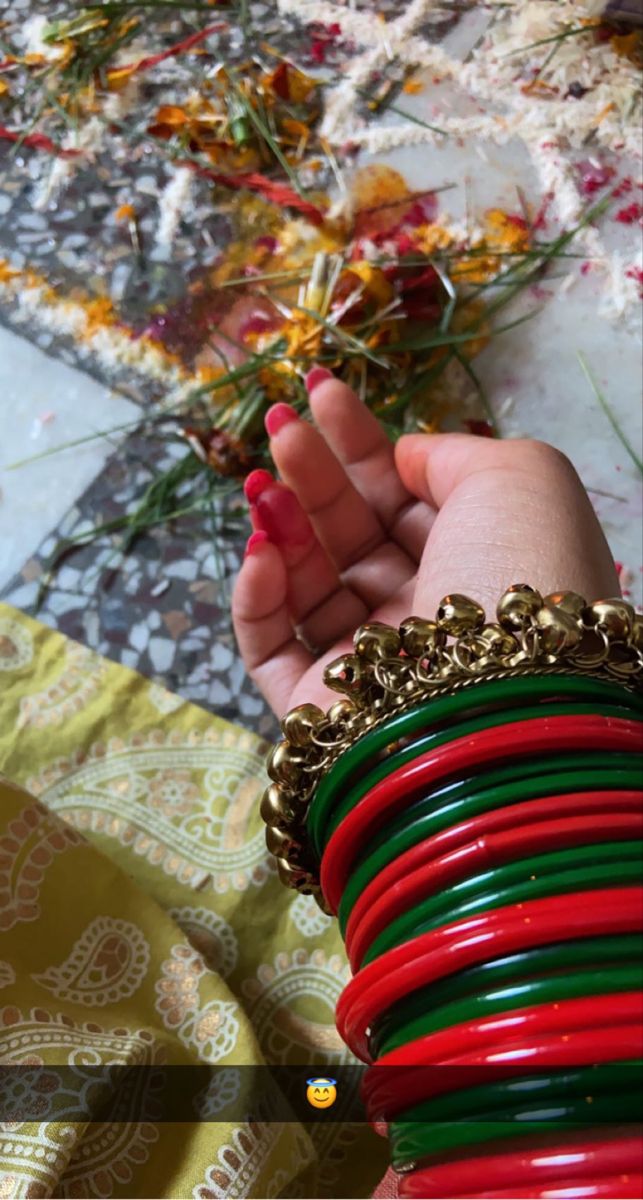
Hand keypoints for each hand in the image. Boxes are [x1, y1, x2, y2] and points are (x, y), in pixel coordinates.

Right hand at [232, 371, 619, 716]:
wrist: (509, 693)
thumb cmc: (523, 569)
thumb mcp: (519, 475)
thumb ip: (451, 452)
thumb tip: (401, 456)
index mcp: (474, 560)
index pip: (403, 493)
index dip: (360, 440)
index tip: (320, 392)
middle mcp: (425, 609)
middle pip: (351, 531)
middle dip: (313, 474)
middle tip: (281, 426)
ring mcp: (372, 660)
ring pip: (308, 585)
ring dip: (281, 527)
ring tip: (263, 489)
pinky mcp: (320, 706)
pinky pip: (272, 647)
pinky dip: (255, 597)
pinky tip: (260, 553)